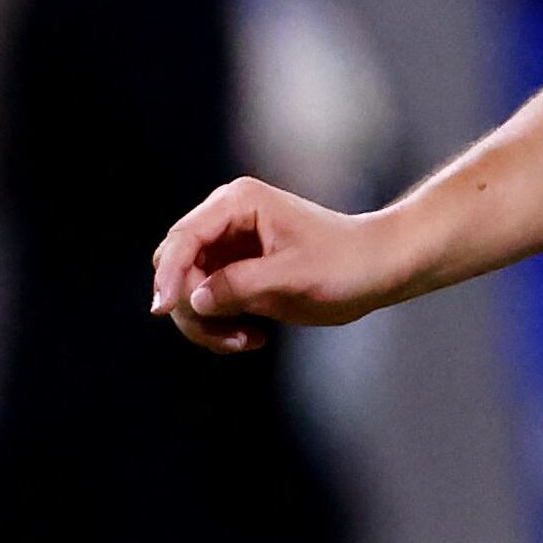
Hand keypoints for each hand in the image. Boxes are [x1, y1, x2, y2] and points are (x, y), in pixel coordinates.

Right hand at [151, 176, 399, 351]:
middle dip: (191, 304)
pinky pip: (207, 301)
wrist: (379, 268)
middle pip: (176, 264)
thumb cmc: (346, 264)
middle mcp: (226, 217)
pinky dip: (220, 324)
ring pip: (187, 288)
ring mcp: (229, 245)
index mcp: (238, 202)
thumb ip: (239, 286)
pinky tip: (253, 336)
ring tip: (246, 340)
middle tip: (228, 334)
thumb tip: (192, 300)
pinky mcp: (237, 270)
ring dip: (206, 321)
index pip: (183, 239)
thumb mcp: (293, 277)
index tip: (162, 310)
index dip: (168, 275)